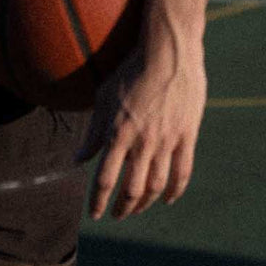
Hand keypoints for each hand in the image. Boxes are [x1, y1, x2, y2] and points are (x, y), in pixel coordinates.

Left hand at [74, 38, 206, 220]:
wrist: (169, 50)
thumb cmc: (131, 71)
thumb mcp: (104, 99)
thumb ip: (93, 133)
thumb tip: (79, 159)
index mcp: (118, 135)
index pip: (104, 181)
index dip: (98, 202)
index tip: (95, 214)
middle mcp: (142, 143)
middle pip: (131, 190)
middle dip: (122, 208)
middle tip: (117, 215)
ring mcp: (167, 141)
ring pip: (156, 186)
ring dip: (145, 203)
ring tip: (138, 208)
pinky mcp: (187, 135)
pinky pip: (183, 172)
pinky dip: (175, 190)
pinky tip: (167, 199)